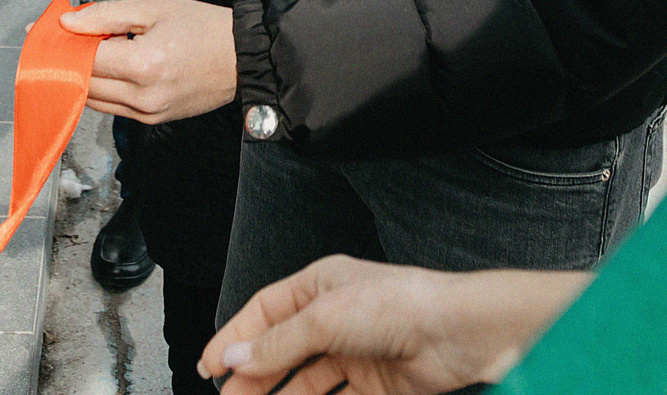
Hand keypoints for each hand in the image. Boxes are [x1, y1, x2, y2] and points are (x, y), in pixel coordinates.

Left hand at [62, 0, 237, 121]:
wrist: (243, 56)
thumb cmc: (203, 27)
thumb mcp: (153, 9)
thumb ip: (105, 16)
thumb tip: (67, 23)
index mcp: (143, 65)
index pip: (84, 59)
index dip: (58, 44)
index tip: (41, 31)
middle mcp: (143, 96)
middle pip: (83, 83)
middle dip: (63, 61)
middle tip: (52, 40)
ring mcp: (148, 113)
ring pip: (93, 100)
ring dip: (79, 77)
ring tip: (76, 51)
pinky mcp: (153, 120)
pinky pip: (112, 107)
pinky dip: (100, 88)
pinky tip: (102, 66)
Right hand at [200, 258, 589, 394]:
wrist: (458, 334)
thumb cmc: (401, 304)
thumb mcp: (325, 318)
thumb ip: (278, 342)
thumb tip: (235, 356)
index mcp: (320, 285)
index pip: (264, 311)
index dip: (234, 337)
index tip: (209, 367)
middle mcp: (336, 315)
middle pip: (281, 348)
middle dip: (252, 374)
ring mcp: (354, 350)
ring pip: (304, 378)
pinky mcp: (373, 381)